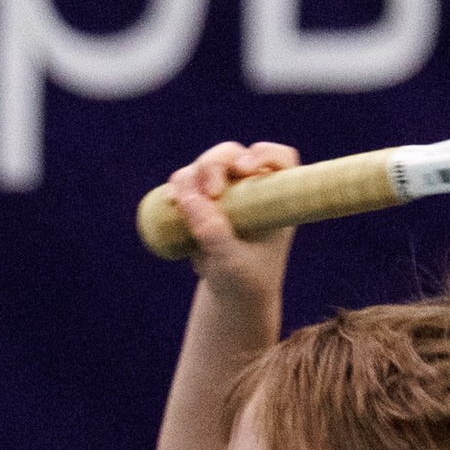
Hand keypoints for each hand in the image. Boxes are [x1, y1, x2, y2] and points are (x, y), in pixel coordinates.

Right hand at [159, 140, 298, 293]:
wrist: (231, 294)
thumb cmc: (244, 279)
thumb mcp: (231, 261)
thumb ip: (213, 233)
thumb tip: (189, 197)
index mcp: (275, 199)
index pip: (280, 160)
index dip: (265, 154)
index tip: (245, 169)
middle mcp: (252, 188)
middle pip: (234, 155)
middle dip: (215, 165)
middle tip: (210, 193)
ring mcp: (227, 191)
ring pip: (207, 164)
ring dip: (192, 175)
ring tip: (180, 201)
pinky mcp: (203, 200)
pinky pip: (187, 181)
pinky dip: (178, 186)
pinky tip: (170, 199)